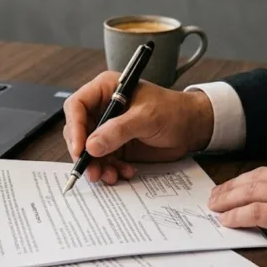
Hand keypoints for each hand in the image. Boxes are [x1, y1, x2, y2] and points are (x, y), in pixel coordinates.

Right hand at [62, 71, 213, 184]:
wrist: (192, 127)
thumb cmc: (173, 111)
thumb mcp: (146, 118)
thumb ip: (118, 131)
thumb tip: (91, 146)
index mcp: (106, 89)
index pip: (76, 106)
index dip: (74, 128)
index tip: (80, 149)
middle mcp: (102, 108)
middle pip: (78, 131)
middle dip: (83, 153)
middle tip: (91, 170)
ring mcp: (108, 128)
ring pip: (89, 150)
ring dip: (97, 166)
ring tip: (109, 176)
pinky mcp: (116, 145)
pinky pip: (103, 160)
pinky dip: (110, 169)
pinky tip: (124, 173)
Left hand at [208, 156, 266, 266]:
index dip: (249, 180)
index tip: (238, 186)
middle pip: (256, 177)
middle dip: (232, 186)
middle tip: (216, 194)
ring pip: (252, 191)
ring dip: (228, 199)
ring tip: (215, 206)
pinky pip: (257, 212)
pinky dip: (239, 215)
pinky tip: (228, 220)